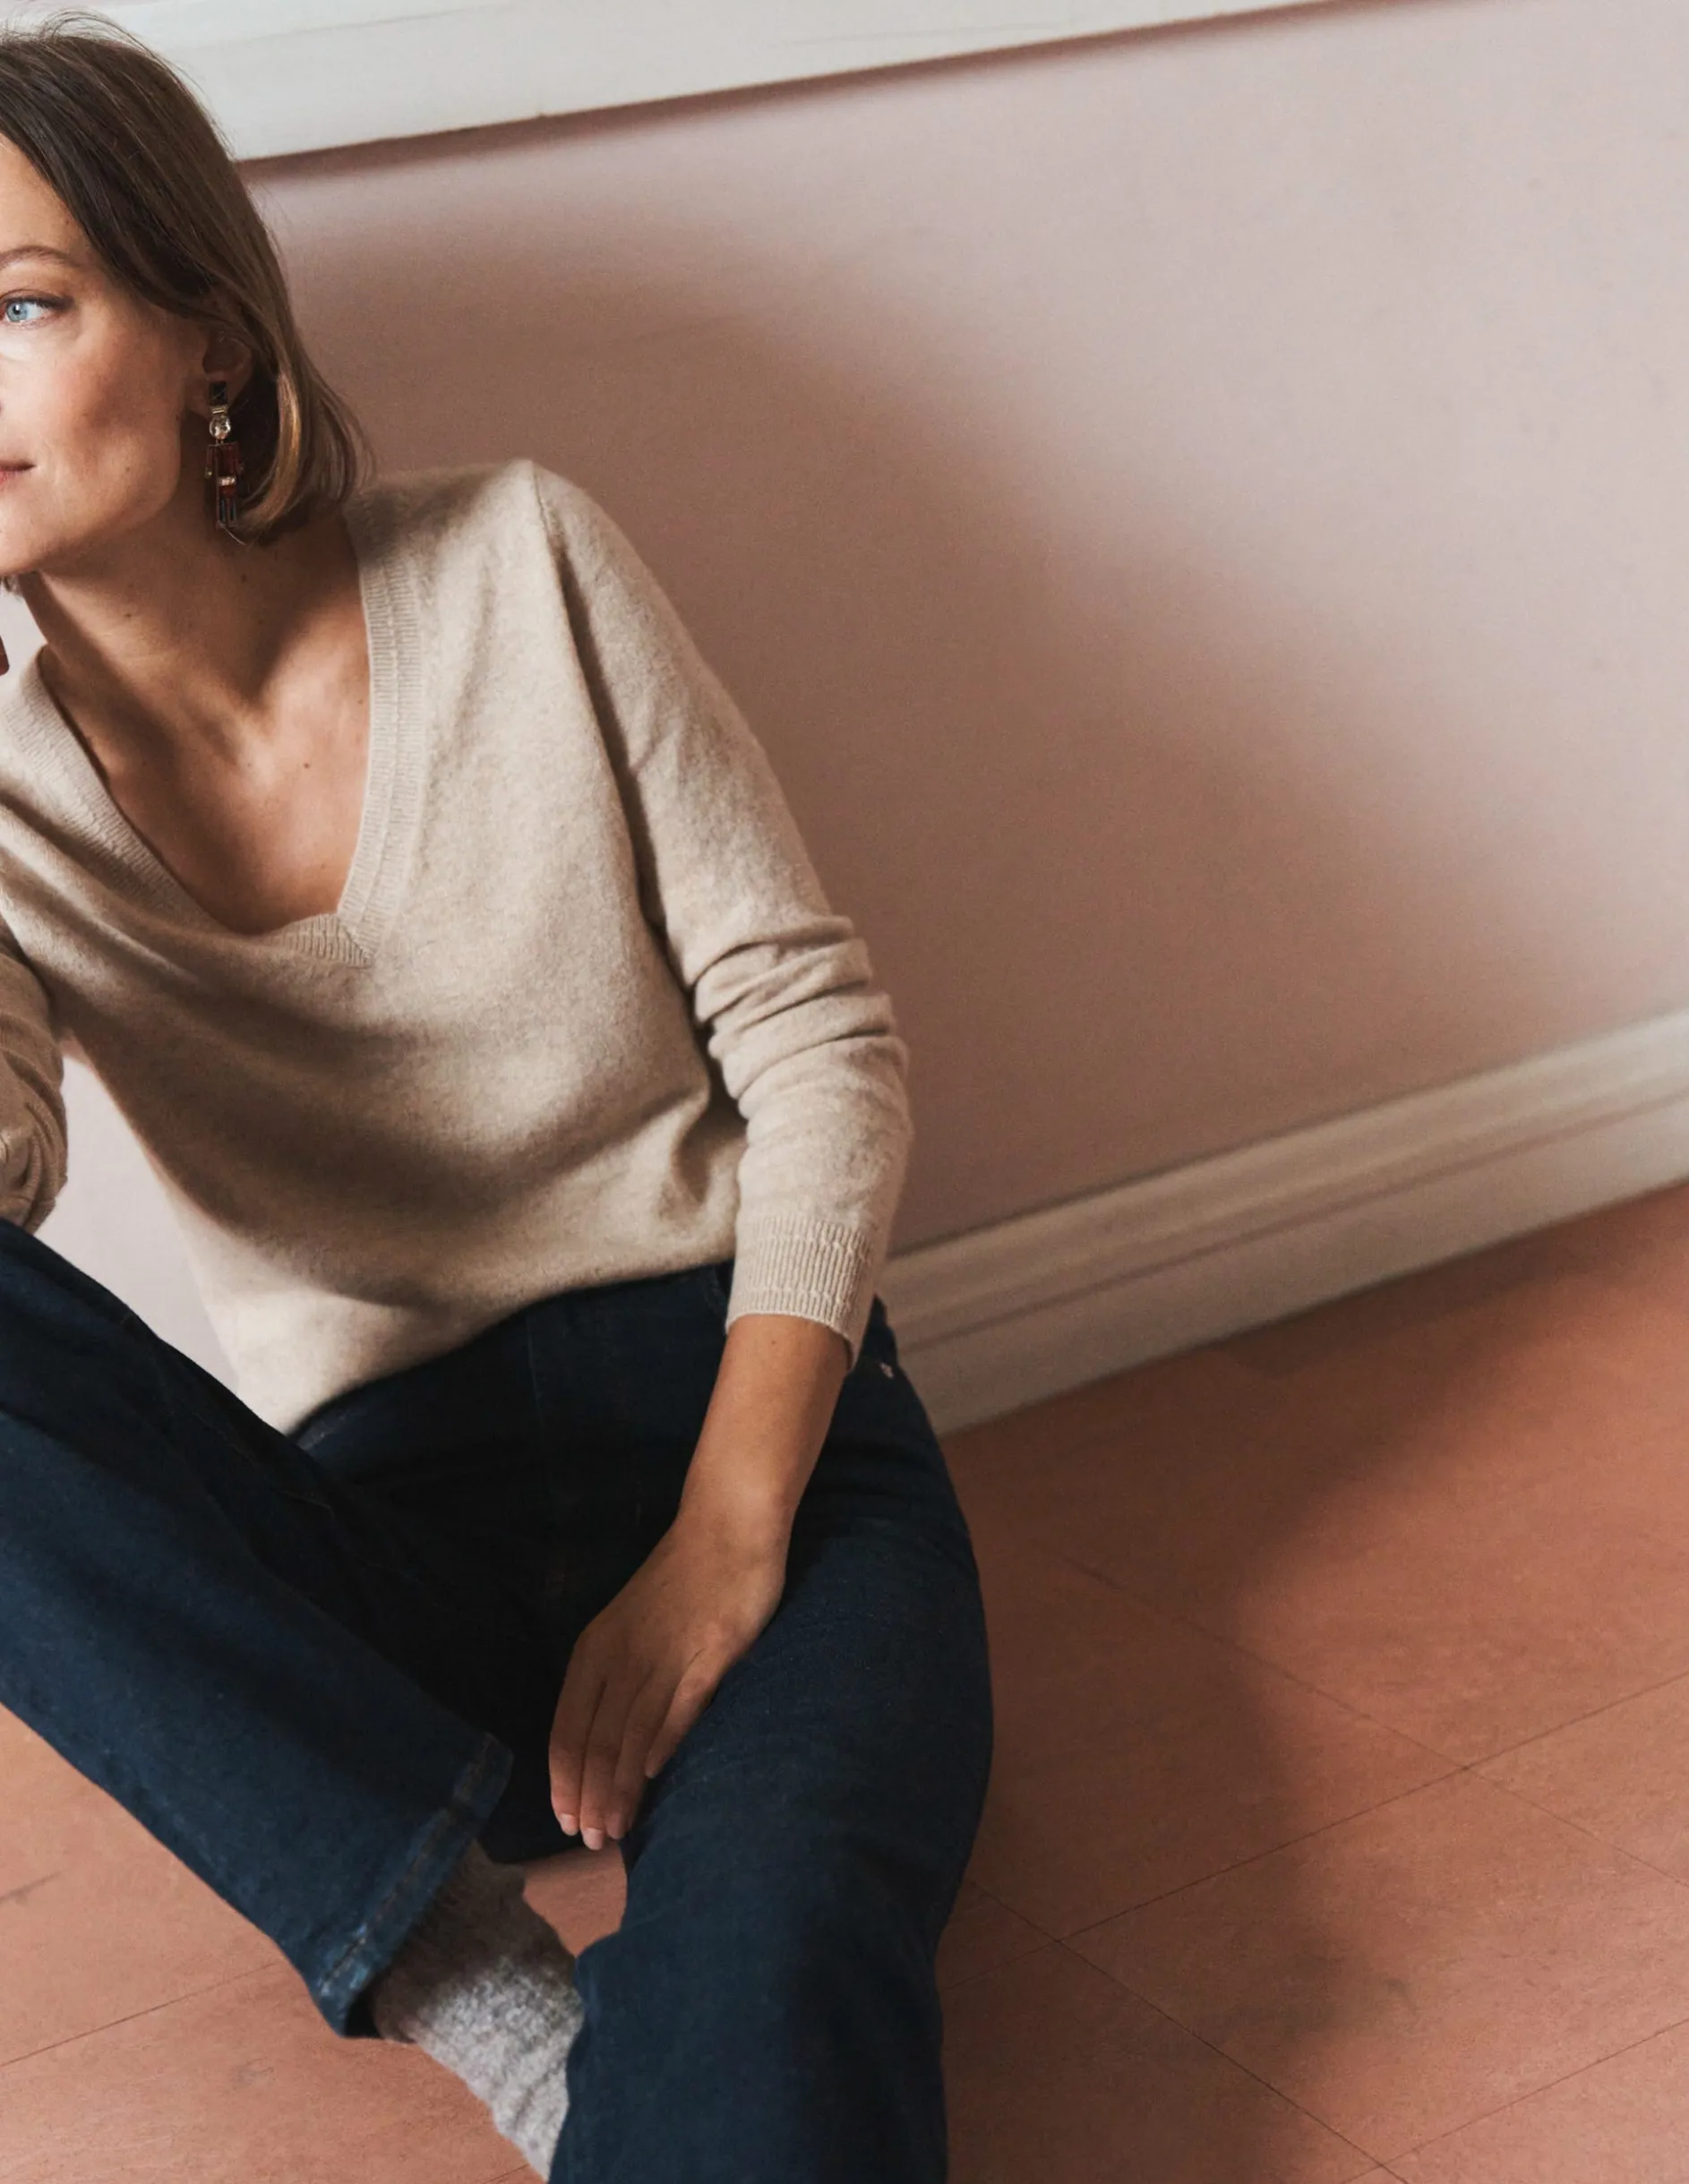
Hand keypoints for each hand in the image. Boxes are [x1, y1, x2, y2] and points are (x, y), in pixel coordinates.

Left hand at [548, 1496, 788, 1848]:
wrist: (725, 1526)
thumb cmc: (678, 1578)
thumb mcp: (629, 1625)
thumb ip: (619, 1680)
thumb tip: (613, 1744)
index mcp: (595, 1648)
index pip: (568, 1729)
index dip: (565, 1780)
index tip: (566, 1821)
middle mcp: (623, 1655)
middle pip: (597, 1742)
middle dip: (590, 1797)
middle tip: (592, 1840)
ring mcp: (666, 1655)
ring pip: (633, 1737)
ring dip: (622, 1788)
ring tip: (617, 1828)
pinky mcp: (709, 1654)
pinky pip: (679, 1710)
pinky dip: (663, 1747)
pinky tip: (654, 1778)